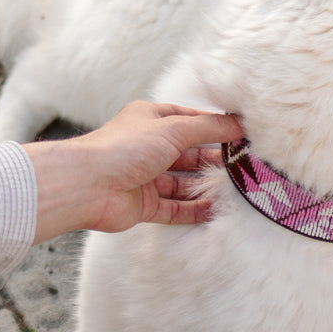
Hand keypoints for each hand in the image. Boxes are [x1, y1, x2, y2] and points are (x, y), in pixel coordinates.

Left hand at [24, 101, 240, 244]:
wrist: (86, 185)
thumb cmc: (123, 148)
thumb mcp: (173, 128)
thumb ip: (209, 127)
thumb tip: (240, 123)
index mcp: (150, 120)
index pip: (190, 121)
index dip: (215, 127)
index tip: (243, 135)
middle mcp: (147, 147)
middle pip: (189, 154)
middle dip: (215, 160)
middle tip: (246, 166)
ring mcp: (145, 178)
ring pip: (183, 183)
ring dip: (207, 186)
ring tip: (237, 190)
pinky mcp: (143, 205)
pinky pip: (175, 209)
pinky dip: (194, 210)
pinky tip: (216, 211)